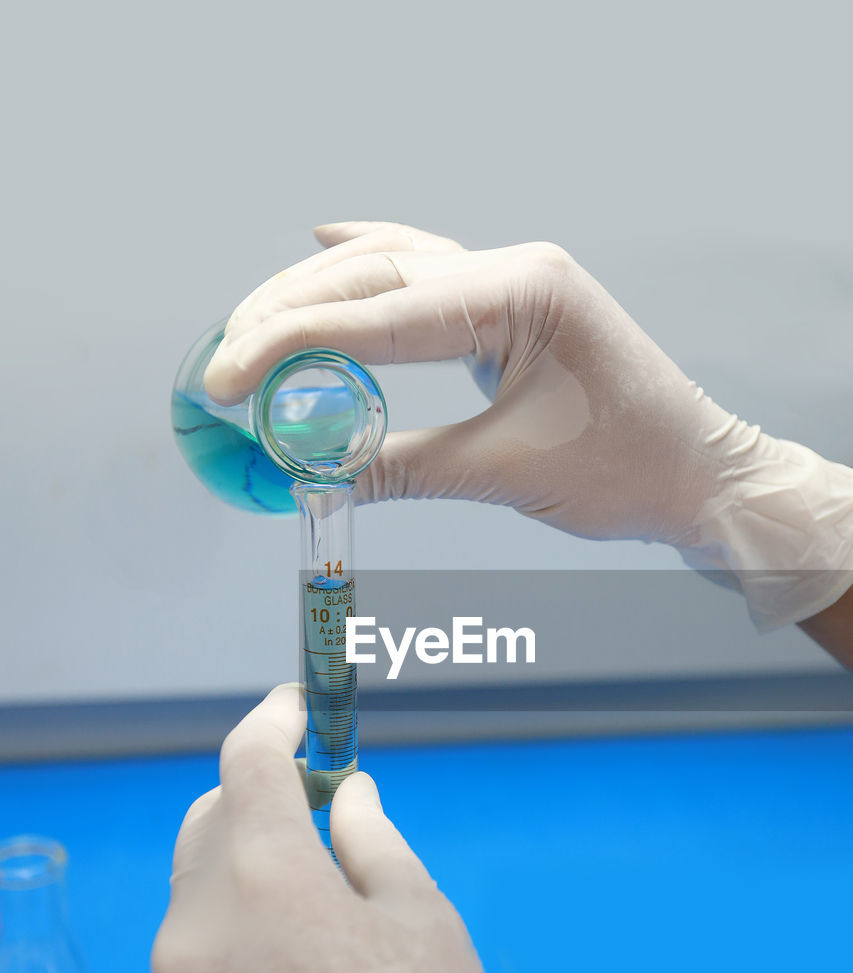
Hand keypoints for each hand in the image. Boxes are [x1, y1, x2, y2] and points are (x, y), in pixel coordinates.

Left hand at [151, 685, 595, 972]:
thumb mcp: (424, 924)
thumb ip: (372, 844)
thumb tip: (348, 798)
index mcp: (266, 884)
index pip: (245, 764)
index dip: (273, 720)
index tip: (295, 708)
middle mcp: (199, 933)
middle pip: (207, 821)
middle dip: (257, 797)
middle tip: (323, 807)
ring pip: (197, 893)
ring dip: (248, 868)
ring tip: (325, 899)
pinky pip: (197, 961)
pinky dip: (237, 934)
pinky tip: (302, 971)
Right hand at [206, 221, 852, 630]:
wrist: (698, 472)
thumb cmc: (627, 470)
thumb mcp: (505, 473)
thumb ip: (402, 467)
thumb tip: (312, 475)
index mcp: (519, 292)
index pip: (378, 316)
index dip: (291, 347)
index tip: (227, 380)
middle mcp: (512, 267)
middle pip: (372, 276)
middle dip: (289, 318)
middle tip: (226, 367)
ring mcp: (512, 278)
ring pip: (390, 268)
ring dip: (317, 295)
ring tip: (252, 329)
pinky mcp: (509, 302)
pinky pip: (423, 273)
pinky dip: (369, 271)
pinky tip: (326, 245)